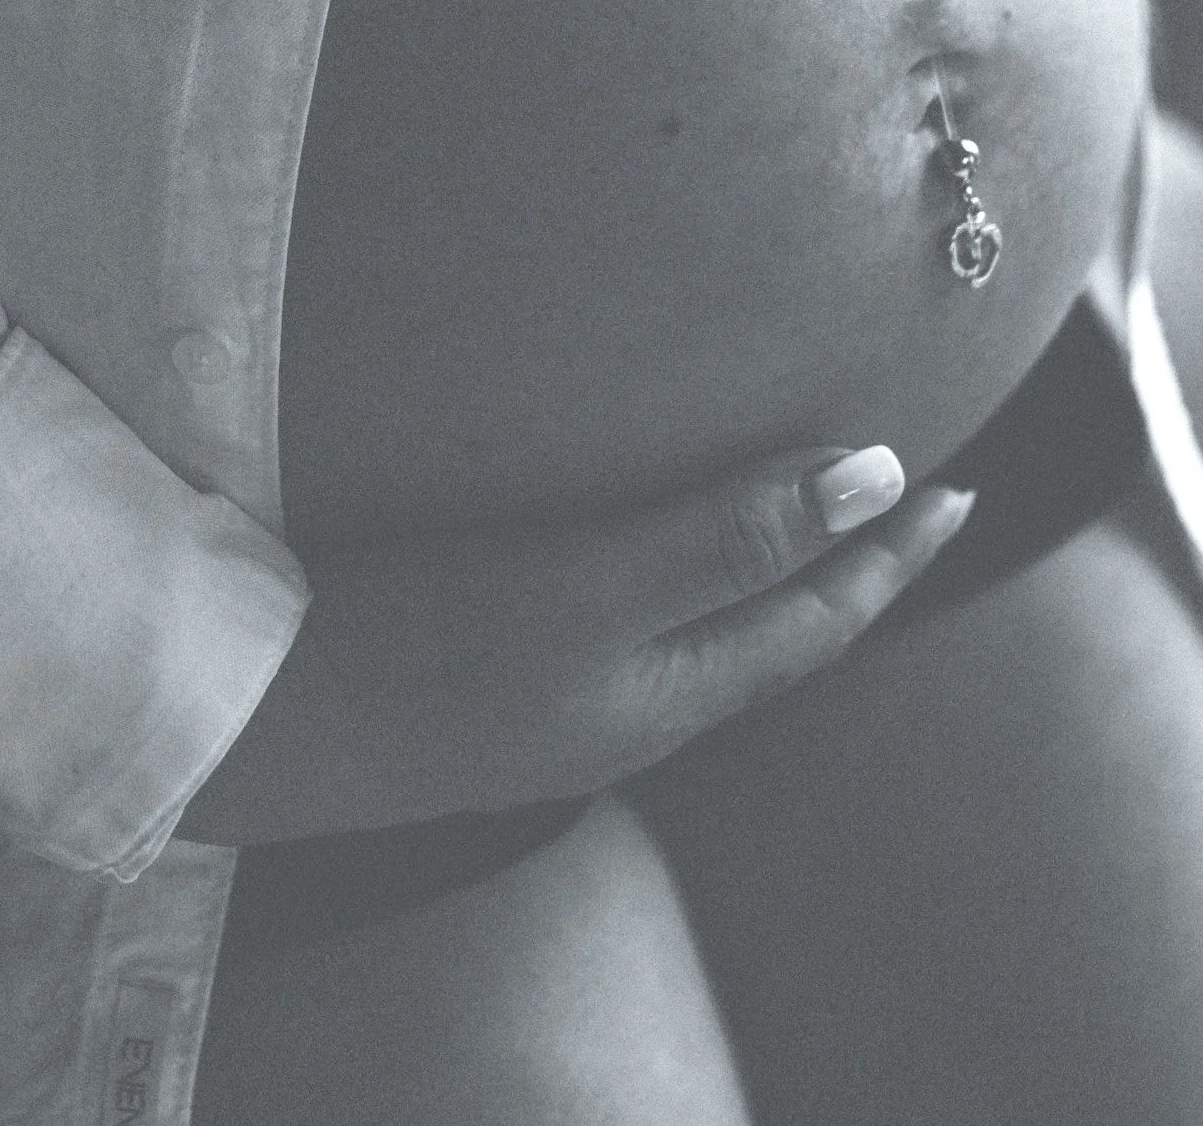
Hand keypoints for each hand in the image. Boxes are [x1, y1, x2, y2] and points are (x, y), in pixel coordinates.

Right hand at [178, 448, 973, 841]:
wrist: (243, 726)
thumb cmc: (418, 649)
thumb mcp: (585, 592)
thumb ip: (726, 535)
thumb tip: (877, 474)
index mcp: (667, 691)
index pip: (819, 617)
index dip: (893, 550)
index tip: (959, 483)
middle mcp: (630, 706)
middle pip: (775, 633)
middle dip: (849, 565)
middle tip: (907, 491)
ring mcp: (562, 702)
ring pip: (708, 634)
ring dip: (770, 571)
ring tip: (802, 510)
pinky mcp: (497, 676)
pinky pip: (633, 624)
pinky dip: (683, 576)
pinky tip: (645, 542)